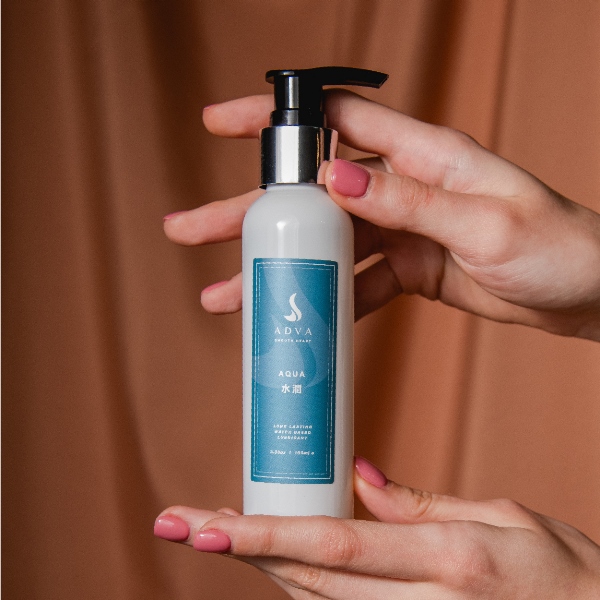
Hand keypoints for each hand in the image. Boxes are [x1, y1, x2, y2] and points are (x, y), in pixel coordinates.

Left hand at [154, 457, 599, 598]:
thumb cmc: (566, 574)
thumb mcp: (505, 517)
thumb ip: (424, 503)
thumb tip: (359, 477)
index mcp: (449, 561)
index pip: (335, 545)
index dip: (265, 535)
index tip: (208, 526)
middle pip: (308, 577)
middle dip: (240, 547)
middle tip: (184, 523)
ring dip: (261, 562)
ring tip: (215, 529)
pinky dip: (301, 582)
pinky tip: (274, 556)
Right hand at [163, 91, 599, 340]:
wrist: (588, 296)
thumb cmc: (559, 249)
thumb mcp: (487, 224)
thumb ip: (412, 201)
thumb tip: (337, 178)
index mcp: (423, 156)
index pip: (334, 120)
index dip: (274, 121)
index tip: (221, 125)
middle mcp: (403, 187)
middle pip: (308, 193)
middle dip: (247, 211)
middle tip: (190, 229)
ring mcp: (401, 229)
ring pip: (321, 244)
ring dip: (273, 268)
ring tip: (225, 294)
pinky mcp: (406, 268)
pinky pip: (352, 283)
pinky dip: (322, 301)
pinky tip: (293, 319)